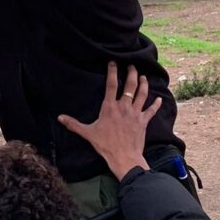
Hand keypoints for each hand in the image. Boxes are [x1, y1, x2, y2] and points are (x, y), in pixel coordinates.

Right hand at [58, 62, 160, 179]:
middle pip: (130, 86)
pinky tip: (160, 99)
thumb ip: (73, 124)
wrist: (124, 157)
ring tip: (143, 77)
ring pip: (142, 94)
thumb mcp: (87, 133)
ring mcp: (135, 114)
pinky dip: (156, 104)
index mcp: (109, 107)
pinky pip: (151, 110)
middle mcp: (123, 107)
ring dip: (143, 84)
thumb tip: (59, 118)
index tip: (113, 62)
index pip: (111, 85)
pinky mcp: (143, 122)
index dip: (112, 72)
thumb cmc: (105, 145)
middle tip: (132, 65)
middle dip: (132, 73)